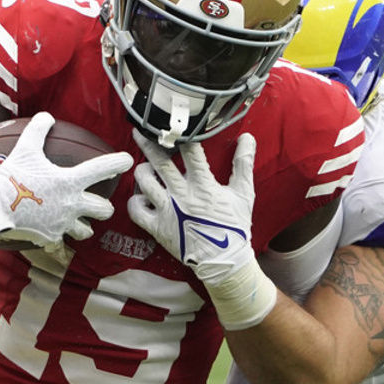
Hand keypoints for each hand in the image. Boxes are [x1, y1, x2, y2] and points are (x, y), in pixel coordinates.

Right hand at [0, 112, 132, 248]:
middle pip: (104, 209)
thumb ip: (39, 130)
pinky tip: (53, 230)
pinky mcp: (51, 237)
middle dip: (105, 206)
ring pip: (87, 230)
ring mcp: (63, 224)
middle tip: (100, 202)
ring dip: (86, 225)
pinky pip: (62, 240)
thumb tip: (48, 117)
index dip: (118, 163)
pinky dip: (59, 236)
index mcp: (70, 181)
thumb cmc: (10, 175)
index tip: (128, 161)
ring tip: (79, 219)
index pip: (102, 169)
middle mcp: (72, 204)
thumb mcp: (25, 148)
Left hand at [128, 132, 274, 328]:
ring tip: (147, 168)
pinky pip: (136, 208)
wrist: (223, 262)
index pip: (190, 151)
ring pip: (144, 181)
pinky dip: (136, 199)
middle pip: (160, 162)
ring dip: (143, 170)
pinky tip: (144, 196)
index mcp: (204, 185)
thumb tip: (248, 137)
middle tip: (140, 128)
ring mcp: (167, 211)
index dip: (180, 134)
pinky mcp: (157, 227)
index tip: (173, 120)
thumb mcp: (244, 194)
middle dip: (148, 141)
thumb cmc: (235, 227)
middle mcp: (182, 195)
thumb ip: (243, 164)